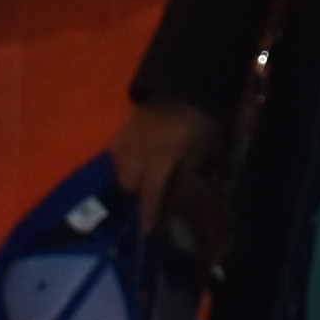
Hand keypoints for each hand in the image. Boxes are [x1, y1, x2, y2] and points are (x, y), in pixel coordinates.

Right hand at [114, 98, 218, 232]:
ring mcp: (123, 144)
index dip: (148, 216)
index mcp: (158, 161)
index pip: (150, 196)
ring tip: (145, 180)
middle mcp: (135, 156)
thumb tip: (179, 199)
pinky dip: (125, 165)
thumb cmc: (197, 121)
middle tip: (154, 197)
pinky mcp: (117, 134)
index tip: (146, 234)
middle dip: (141, 196)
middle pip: (130, 187)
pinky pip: (116, 158)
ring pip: (121, 174)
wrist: (179, 85)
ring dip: (132, 181)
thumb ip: (188, 176)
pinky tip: (136, 163)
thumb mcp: (202, 151)